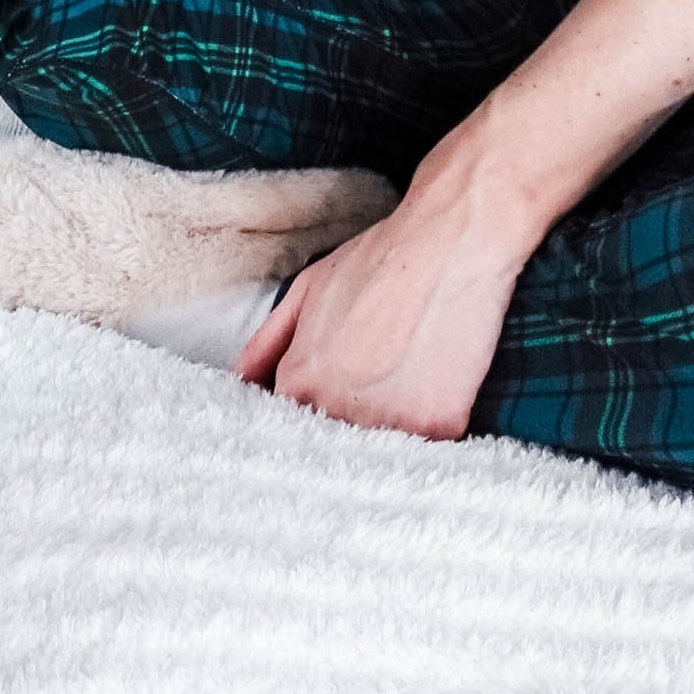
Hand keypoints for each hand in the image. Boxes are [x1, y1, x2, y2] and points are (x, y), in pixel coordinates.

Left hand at [234, 177, 528, 442]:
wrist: (453, 239)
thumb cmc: (383, 258)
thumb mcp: (310, 289)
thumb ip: (268, 343)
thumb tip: (240, 382)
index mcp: (301, 379)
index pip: (292, 430)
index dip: (312, 424)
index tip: (331, 411)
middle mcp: (336, 407)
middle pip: (337, 447)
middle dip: (351, 431)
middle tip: (379, 392)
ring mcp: (386, 420)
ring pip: (382, 454)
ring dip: (392, 436)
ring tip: (409, 386)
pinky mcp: (436, 425)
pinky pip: (430, 448)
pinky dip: (435, 430)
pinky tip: (440, 389)